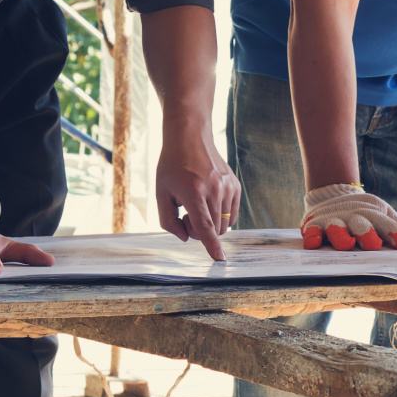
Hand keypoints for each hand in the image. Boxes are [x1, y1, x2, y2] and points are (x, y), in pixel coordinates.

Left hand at [155, 127, 241, 260]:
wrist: (190, 138)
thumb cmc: (172, 166)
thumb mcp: (161, 193)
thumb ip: (168, 220)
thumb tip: (186, 237)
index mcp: (193, 192)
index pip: (205, 225)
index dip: (211, 245)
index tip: (220, 259)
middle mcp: (214, 190)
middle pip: (214, 229)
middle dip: (198, 231)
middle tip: (185, 214)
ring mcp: (228, 187)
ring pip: (224, 224)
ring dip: (210, 223)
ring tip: (197, 204)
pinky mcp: (235, 186)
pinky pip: (232, 215)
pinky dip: (221, 217)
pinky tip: (208, 202)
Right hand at [301, 184, 396, 250]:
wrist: (333, 193)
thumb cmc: (362, 213)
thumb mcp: (380, 213)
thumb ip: (393, 227)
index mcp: (371, 211)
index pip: (384, 222)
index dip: (394, 232)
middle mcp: (352, 214)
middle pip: (360, 223)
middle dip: (367, 233)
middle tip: (373, 245)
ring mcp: (332, 219)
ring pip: (336, 227)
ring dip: (340, 235)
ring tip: (346, 244)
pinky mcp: (314, 224)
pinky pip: (312, 230)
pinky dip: (312, 236)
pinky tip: (313, 244)